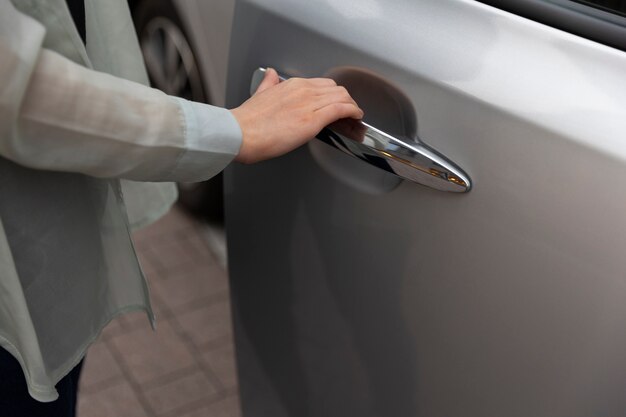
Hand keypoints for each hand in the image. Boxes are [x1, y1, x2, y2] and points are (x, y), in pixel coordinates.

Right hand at [230, 68, 363, 163]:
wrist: (241, 133)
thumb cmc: (247, 122)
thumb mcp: (259, 94)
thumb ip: (268, 83)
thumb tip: (270, 74)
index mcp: (291, 85)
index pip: (321, 84)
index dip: (332, 94)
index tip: (335, 101)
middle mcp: (302, 90)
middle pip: (335, 89)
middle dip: (345, 99)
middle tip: (348, 109)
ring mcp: (309, 104)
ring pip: (342, 97)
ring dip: (352, 106)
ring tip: (354, 114)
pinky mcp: (313, 120)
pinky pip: (342, 110)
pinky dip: (353, 112)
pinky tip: (356, 116)